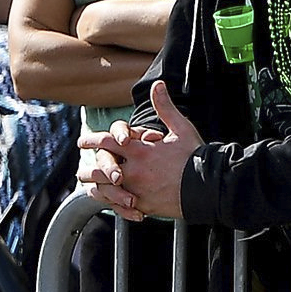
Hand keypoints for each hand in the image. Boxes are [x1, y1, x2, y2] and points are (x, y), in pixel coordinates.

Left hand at [76, 82, 199, 221]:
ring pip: (108, 191)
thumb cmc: (196, 157)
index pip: (107, 142)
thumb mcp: (181, 129)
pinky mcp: (145, 206)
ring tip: (90, 187)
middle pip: (101, 170)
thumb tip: (158, 85)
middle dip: (89, 171)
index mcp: (141, 151)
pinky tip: (110, 202)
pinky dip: (114, 204)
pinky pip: (122, 206)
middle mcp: (135, 171)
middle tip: (81, 171)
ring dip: (97, 189)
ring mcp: (138, 190)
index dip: (92, 140)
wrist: (209, 187)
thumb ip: (165, 108)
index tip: (83, 142)